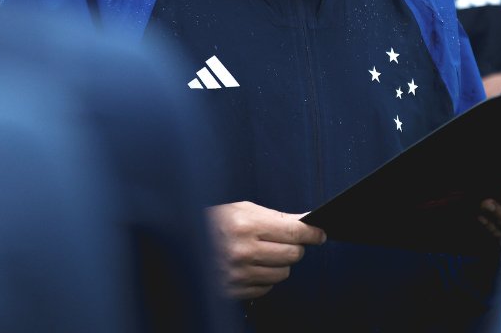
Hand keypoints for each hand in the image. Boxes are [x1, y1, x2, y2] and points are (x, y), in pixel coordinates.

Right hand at [206, 201, 326, 298]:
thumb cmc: (212, 221)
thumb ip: (276, 217)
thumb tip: (306, 221)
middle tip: (289, 241)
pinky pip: (265, 288)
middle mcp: (242, 251)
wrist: (180, 242)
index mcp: (245, 225)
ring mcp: (237, 274)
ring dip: (279, 264)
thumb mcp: (242, 210)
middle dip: (295, 247)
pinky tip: (252, 266)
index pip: (293, 231)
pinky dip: (264, 278)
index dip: (312, 233)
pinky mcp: (232, 291)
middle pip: (292, 254)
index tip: (320, 234)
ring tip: (264, 253)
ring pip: (281, 273)